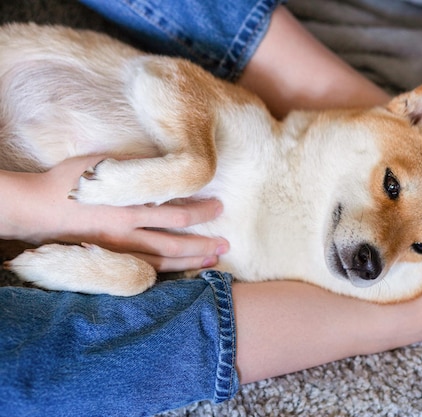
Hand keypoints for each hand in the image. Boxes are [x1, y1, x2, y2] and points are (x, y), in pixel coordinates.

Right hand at [0, 156, 227, 270]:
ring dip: (192, 261)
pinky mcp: (111, 259)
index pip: (177, 213)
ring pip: (164, 261)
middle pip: (176, 241)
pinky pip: (145, 271)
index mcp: (130, 205)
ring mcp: (120, 250)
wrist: (36, 209)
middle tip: (226, 242)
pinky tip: (182, 271)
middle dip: (204, 243)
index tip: (219, 207)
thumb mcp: (104, 165)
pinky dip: (168, 273)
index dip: (201, 212)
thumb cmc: (69, 181)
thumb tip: (166, 166)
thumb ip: (136, 167)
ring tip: (214, 260)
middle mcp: (128, 232)